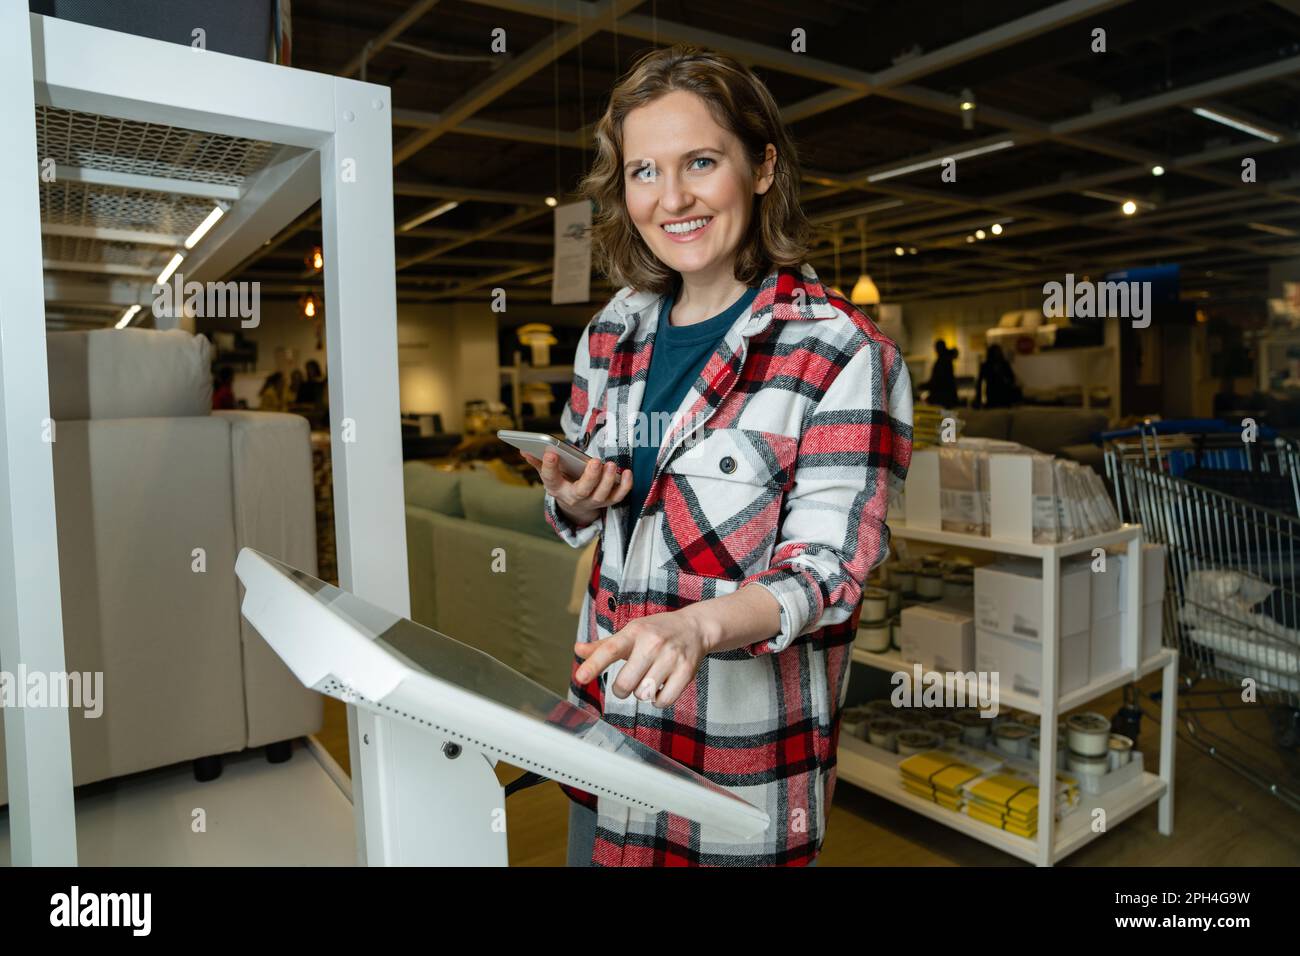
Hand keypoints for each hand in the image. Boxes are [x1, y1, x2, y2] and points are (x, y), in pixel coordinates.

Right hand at [521, 450, 631, 526]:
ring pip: (602, 495)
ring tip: (611, 465)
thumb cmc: (563, 482)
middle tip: (595, 461)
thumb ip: (538, 461)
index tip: (550, 452)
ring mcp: (593, 501)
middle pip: (583, 491)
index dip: (549, 467)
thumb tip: (523, 449)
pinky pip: (618, 496)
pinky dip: (625, 486)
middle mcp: (575, 497)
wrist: (576, 505)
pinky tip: (627, 472)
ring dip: (608, 481)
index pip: (551, 478)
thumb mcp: (549, 474)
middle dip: (590, 477)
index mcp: (557, 488)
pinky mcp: (608, 501)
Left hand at [573, 607, 716, 708]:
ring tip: (649, 680)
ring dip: (642, 693)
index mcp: (634, 632)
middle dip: (622, 689)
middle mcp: (652, 643)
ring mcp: (671, 657)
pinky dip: (658, 700)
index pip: (610, 649)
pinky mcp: (686, 671)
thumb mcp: (630, 632)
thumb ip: (604, 646)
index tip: (580, 678)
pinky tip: (661, 686)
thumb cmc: (657, 631)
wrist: (694, 627)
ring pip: (644, 694)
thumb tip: (578, 650)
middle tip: (628, 683)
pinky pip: (663, 701)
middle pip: (626, 682)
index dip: (594, 665)